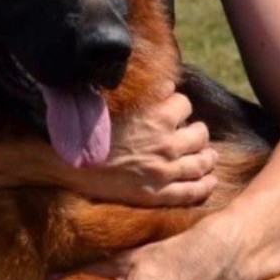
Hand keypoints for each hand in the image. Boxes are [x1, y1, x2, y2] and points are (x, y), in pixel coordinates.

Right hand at [76, 82, 217, 206]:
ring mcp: (164, 172)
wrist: (70, 165)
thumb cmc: (90, 131)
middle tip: (193, 135)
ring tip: (208, 156)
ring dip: (207, 157)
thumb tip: (169, 84)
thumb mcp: (117, 102)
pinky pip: (193, 191)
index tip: (176, 111)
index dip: (180, 106)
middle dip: (197, 132)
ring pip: (202, 162)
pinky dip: (205, 186)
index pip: (184, 104)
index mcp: (156, 117)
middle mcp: (166, 144)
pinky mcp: (158, 194)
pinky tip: (209, 181)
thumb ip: (147, 94)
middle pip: (200, 134)